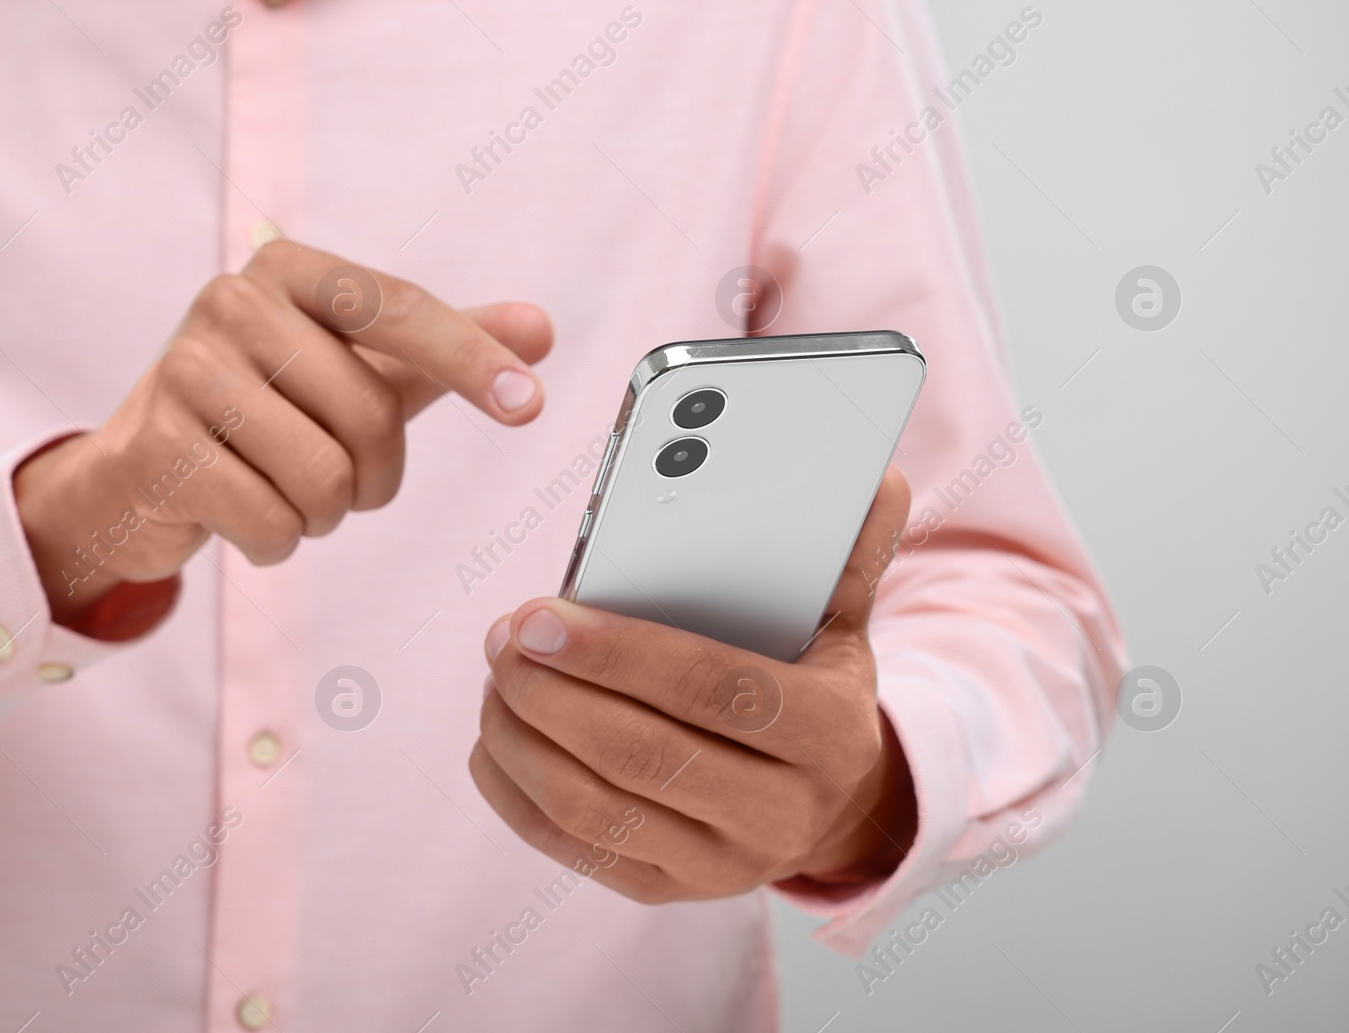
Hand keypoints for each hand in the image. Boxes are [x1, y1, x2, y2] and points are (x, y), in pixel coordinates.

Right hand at [14, 241, 552, 630]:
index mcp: (290, 269)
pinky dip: (276, 542)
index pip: (400, 310)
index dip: (472, 360)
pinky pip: (272, 523)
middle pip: (371, 413)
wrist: (140, 474)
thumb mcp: (360, 373)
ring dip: (324, 513)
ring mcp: (185, 370)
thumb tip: (543, 327)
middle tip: (338, 478)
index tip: (531, 406)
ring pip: (325, 477)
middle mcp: (232, 301)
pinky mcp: (156, 446)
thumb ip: (445, 349)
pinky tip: (240, 515)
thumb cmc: (270, 413)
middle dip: (375, 474)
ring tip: (283, 491)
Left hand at [470, 467, 916, 900]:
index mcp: (828, 733)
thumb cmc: (812, 687)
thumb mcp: (839, 627)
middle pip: (643, 755)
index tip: (542, 616)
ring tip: (497, 678)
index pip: (713, 690)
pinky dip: (515, 792)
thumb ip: (845, 557)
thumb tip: (877, 480)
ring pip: (595, 808)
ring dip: (523, 739)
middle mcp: (780, 814)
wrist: (827, 803)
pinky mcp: (667, 890)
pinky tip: (494, 736)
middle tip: (503, 637)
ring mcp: (721, 864)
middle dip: (554, 693)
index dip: (619, 654)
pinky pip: (574, 848)